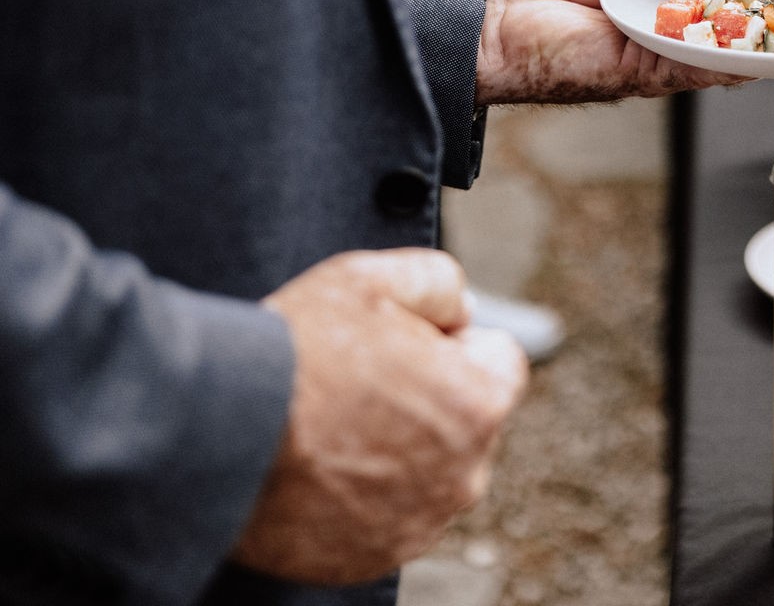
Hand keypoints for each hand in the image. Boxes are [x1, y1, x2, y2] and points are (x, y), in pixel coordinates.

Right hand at [230, 251, 527, 584]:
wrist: (211, 435)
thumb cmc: (292, 354)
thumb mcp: (373, 277)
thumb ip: (442, 283)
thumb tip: (463, 313)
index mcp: (478, 404)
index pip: (500, 361)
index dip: (451, 344)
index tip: (401, 347)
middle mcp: (464, 475)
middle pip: (465, 419)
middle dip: (427, 400)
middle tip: (357, 386)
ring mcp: (419, 524)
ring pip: (429, 471)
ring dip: (397, 450)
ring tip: (331, 428)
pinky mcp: (373, 559)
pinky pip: (388, 516)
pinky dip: (362, 497)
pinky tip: (319, 470)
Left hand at [475, 0, 749, 104]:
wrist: (506, 16)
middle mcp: (670, 25)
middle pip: (731, 18)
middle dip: (768, 7)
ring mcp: (664, 51)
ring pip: (723, 47)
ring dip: (758, 36)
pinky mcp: (651, 72)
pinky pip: (698, 69)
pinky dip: (730, 63)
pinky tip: (760, 54)